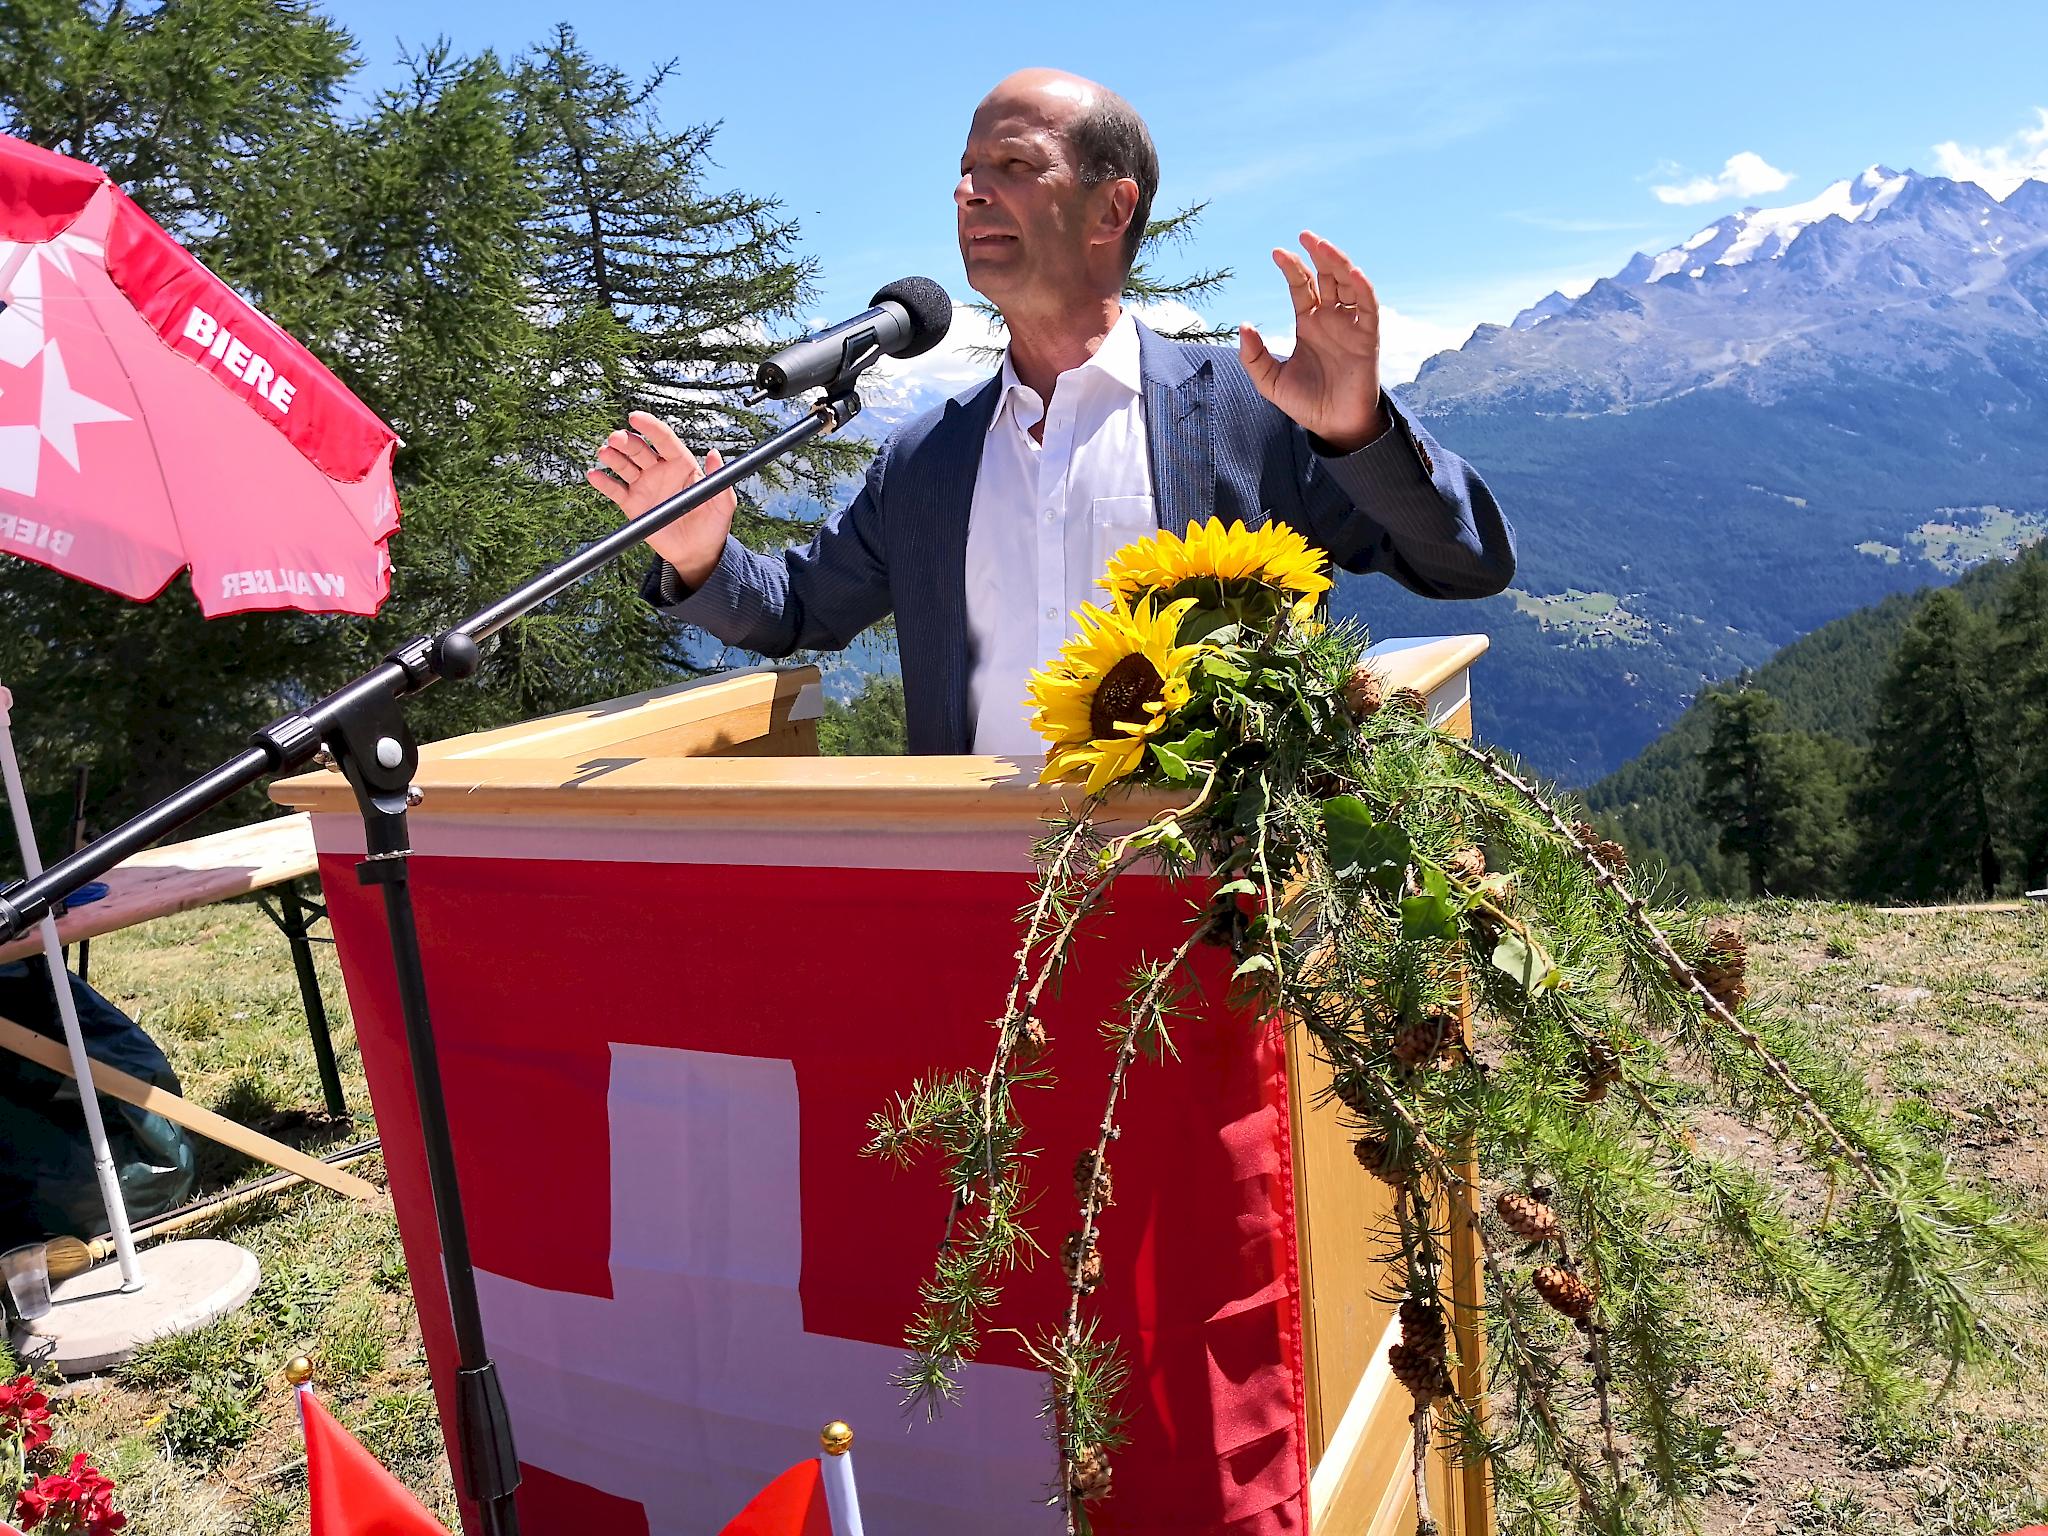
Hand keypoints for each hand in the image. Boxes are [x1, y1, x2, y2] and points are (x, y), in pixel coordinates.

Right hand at [586, 411, 735, 588]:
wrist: (697, 552)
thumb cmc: (713, 526)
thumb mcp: (723, 504)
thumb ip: (719, 480)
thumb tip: (714, 454)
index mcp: (681, 464)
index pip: (664, 439)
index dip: (650, 427)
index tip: (636, 418)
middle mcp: (660, 470)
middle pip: (639, 449)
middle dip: (626, 441)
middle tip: (616, 439)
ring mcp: (644, 485)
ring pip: (624, 465)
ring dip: (613, 457)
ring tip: (605, 453)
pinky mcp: (632, 504)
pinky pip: (615, 490)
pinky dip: (603, 482)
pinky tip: (594, 475)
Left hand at [1239, 231, 1385, 452]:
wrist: (1334, 427)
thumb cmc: (1306, 403)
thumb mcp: (1270, 381)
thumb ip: (1254, 357)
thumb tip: (1243, 326)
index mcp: (1309, 323)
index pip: (1303, 286)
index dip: (1292, 268)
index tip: (1277, 252)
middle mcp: (1331, 319)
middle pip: (1327, 277)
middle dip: (1318, 255)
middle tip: (1305, 234)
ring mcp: (1351, 326)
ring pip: (1349, 284)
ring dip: (1339, 263)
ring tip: (1323, 245)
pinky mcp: (1368, 337)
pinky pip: (1369, 307)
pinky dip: (1363, 288)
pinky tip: (1353, 272)